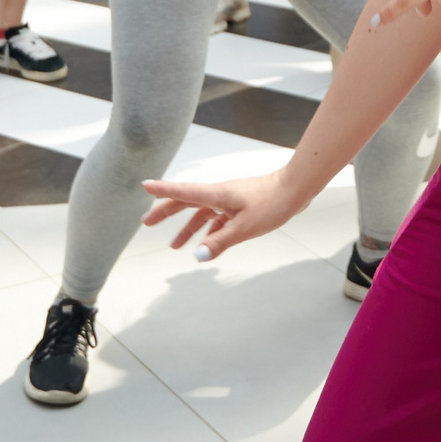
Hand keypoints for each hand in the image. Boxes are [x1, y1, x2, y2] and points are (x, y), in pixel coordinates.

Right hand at [138, 168, 306, 262]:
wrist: (296, 189)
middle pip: (186, 201)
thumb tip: (197, 255)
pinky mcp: (240, 205)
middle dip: (166, 212)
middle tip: (147, 223)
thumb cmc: (272, 203)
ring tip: (174, 245)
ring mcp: (230, 199)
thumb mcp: (244, 227)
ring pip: (202, 212)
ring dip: (187, 227)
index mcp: (216, 194)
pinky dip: (209, 229)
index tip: (144, 186)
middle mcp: (219, 194)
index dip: (162, 190)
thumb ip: (219, 242)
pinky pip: (217, 218)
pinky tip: (207, 243)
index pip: (182, 191)